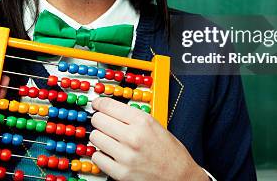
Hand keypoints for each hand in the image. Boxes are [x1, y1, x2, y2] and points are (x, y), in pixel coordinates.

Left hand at [89, 97, 206, 180]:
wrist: (181, 176)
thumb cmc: (170, 152)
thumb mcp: (155, 125)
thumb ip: (132, 117)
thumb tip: (109, 109)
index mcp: (142, 121)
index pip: (109, 105)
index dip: (100, 103)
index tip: (97, 105)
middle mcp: (133, 137)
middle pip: (98, 120)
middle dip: (100, 120)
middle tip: (104, 124)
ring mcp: (126, 156)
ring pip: (95, 137)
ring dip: (100, 138)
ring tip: (109, 140)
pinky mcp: (121, 173)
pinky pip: (97, 157)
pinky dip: (101, 155)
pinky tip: (110, 154)